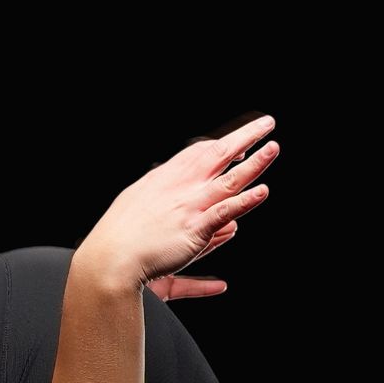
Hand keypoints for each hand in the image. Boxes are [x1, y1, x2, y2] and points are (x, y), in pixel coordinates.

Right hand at [78, 114, 278, 297]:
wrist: (110, 259)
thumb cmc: (119, 238)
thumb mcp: (139, 210)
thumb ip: (164, 205)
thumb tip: (170, 202)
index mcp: (165, 179)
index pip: (198, 153)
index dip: (221, 145)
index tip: (240, 142)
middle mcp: (180, 188)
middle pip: (218, 155)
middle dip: (245, 137)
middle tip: (267, 123)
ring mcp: (189, 207)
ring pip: (229, 179)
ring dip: (254, 163)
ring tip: (273, 148)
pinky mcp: (195, 230)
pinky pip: (224, 212)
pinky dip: (244, 201)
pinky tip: (261, 192)